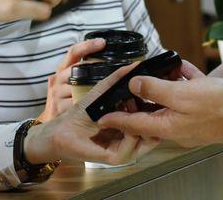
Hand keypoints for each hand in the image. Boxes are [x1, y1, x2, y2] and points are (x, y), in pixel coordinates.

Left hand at [25, 63, 159, 165]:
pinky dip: (129, 129)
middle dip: (155, 113)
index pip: (155, 121)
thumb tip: (136, 64)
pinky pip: (132, 144)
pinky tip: (119, 117)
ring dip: (140, 119)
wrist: (63, 128)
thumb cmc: (83, 113)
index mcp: (132, 127)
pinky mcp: (117, 157)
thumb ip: (119, 78)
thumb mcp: (105, 91)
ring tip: (129, 104)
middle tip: (148, 96)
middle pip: (157, 131)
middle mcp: (133, 141)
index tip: (158, 90)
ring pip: (148, 138)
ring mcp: (126, 151)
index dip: (159, 107)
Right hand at [37, 38, 105, 121]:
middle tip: (115, 71)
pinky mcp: (58, 109)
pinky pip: (78, 105)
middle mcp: (57, 79)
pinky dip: (90, 106)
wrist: (50, 123)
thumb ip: (85, 73)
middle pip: (78, 69)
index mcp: (62, 69)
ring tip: (111, 91)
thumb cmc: (64, 99)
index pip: (73, 52)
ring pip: (80, 88)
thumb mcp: (71, 82)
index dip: (88, 46)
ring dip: (97, 90)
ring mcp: (57, 94)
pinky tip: (100, 107)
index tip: (103, 42)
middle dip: (97, 70)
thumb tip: (110, 64)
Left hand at [97, 73, 222, 147]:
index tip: (101, 115)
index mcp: (167, 126)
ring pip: (170, 101)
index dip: (115, 117)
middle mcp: (176, 128)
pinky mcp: (202, 115)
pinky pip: (186, 98)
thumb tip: (135, 85)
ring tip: (170, 67)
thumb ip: (154, 89)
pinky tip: (188, 70)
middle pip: (151, 110)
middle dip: (144, 92)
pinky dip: (184, 84)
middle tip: (137, 78)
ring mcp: (190, 122)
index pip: (133, 124)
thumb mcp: (182, 94)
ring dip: (168, 83)